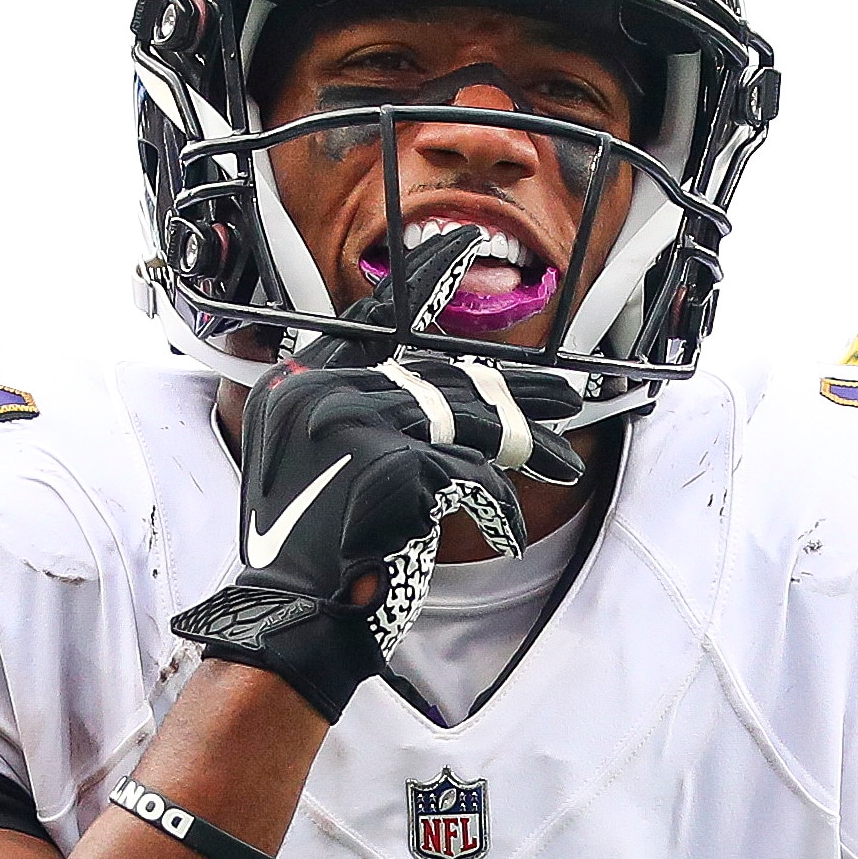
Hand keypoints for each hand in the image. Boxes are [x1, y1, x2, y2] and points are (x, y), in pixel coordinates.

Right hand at [171, 234, 583, 720]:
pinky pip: (471, 475)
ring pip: (466, 419)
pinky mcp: (393, 464)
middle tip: (567, 392)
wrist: (289, 615)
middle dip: (513, 391)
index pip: (367, 321)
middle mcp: (318, 392)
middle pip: (439, 379)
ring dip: (524, 445)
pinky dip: (495, 507)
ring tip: (564, 459)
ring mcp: (354, 422)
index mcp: (292, 386)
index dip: (421, 282)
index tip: (463, 244)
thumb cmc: (306, 554)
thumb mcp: (310, 465)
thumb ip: (354, 415)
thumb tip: (431, 384)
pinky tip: (507, 532)